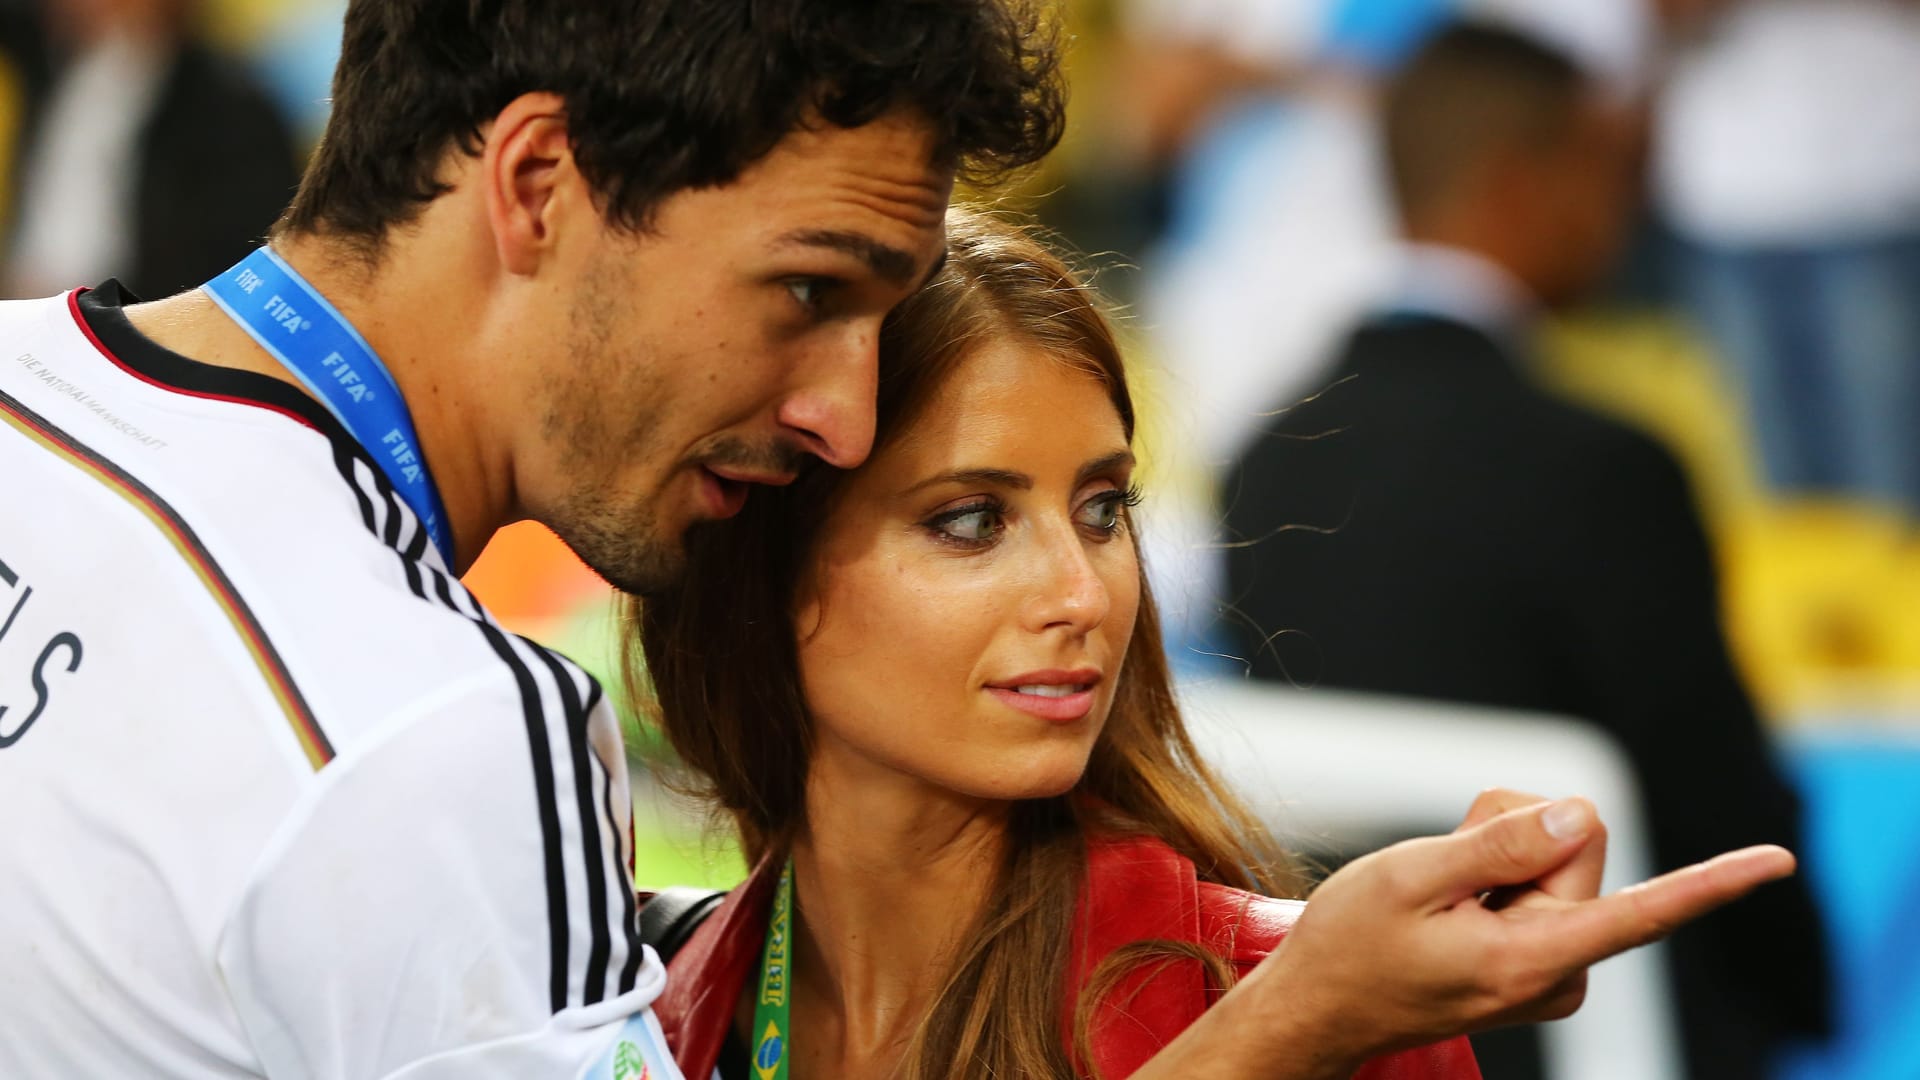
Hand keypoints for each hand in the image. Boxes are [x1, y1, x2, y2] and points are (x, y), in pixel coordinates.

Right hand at [1130, 794, 1793, 1079]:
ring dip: (1498, 856)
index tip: (1777, 862)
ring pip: (1558, 862)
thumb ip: (1502, 845)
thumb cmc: (1351, 945)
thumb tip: (1582, 813)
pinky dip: (1495, 877)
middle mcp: (1561, 971)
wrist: (1320, 1006)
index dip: (1713, 882)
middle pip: (1581, 848)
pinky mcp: (1542, 961)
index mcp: (1533, 957)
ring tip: (1440, 893)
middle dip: (1516, 833)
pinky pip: (1541, 886)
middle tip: (1447, 865)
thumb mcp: (1411, 878)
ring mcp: (1553, 970)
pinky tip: (1452, 905)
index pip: (1643, 912)